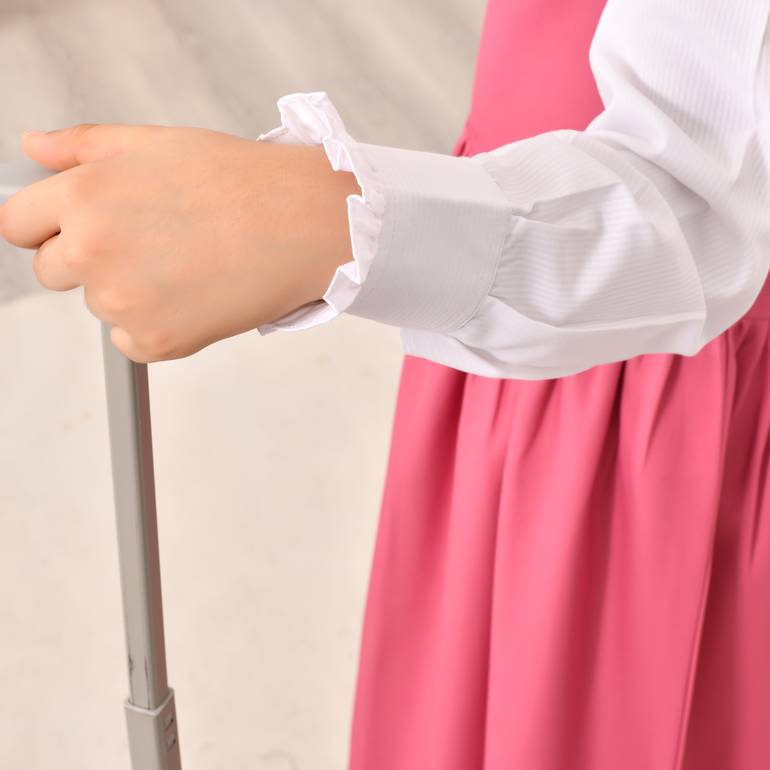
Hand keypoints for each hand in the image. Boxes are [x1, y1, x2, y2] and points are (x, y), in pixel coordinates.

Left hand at [0, 124, 360, 362]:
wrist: (300, 226)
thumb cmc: (237, 181)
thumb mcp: (154, 144)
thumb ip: (81, 147)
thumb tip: (32, 150)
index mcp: (83, 196)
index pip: (15, 225)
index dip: (44, 225)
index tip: (73, 229)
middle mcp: (91, 251)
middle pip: (52, 271)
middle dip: (89, 259)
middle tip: (152, 243)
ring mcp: (122, 303)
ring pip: (102, 306)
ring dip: (132, 292)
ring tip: (188, 264)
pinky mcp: (155, 342)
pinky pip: (133, 341)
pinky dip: (158, 326)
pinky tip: (196, 296)